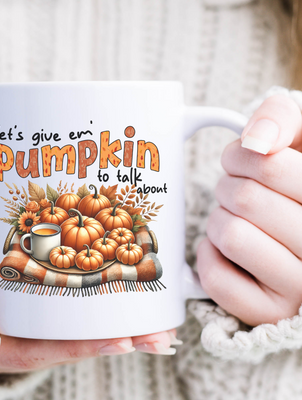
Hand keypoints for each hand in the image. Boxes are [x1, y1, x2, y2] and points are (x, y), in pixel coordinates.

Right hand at [0, 249, 178, 381]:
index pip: (37, 352)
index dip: (79, 349)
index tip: (123, 340)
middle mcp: (5, 336)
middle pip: (63, 344)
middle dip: (112, 341)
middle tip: (159, 336)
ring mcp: (17, 316)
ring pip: (67, 327)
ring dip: (111, 325)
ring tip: (155, 322)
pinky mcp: (23, 296)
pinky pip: (60, 306)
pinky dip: (90, 305)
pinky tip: (119, 297)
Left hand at [197, 94, 301, 326]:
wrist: (288, 223)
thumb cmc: (288, 178)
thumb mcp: (297, 136)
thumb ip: (281, 119)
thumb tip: (255, 142)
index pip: (269, 165)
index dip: (239, 156)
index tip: (245, 160)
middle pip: (245, 198)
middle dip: (228, 186)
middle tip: (237, 192)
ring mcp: (301, 289)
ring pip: (231, 235)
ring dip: (219, 220)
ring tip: (236, 220)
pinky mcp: (267, 311)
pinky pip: (216, 278)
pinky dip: (209, 255)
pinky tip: (225, 249)